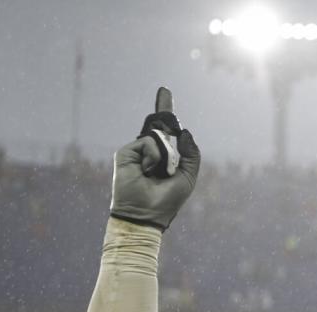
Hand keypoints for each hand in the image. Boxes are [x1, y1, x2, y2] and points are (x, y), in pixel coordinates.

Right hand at [110, 87, 200, 231]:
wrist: (146, 214)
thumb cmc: (167, 200)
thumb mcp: (188, 176)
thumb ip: (191, 154)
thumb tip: (185, 131)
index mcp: (164, 156)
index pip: (165, 130)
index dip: (165, 110)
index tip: (164, 91)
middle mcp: (149, 152)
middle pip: (159, 125)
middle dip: (164, 106)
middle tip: (166, 97)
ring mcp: (136, 152)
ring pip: (158, 137)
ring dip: (165, 156)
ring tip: (158, 173)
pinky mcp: (125, 153)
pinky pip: (148, 143)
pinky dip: (153, 157)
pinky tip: (147, 171)